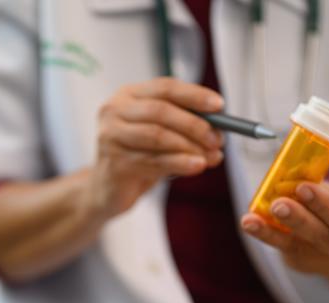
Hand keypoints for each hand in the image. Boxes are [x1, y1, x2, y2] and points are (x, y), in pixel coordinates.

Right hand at [84, 77, 225, 219]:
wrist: (108, 189)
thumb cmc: (137, 157)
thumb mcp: (163, 137)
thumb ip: (185, 130)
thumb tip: (219, 134)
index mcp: (129, 95)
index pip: (165, 87)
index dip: (194, 95)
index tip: (219, 105)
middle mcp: (115, 110)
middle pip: (161, 111)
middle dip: (195, 125)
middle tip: (217, 139)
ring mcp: (110, 136)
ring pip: (158, 136)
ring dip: (190, 146)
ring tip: (210, 157)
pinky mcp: (114, 162)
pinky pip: (154, 161)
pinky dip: (180, 163)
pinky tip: (196, 166)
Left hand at [240, 182, 328, 279]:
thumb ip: (320, 187)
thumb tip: (292, 168)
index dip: (323, 203)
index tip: (303, 187)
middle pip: (318, 233)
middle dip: (295, 218)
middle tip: (277, 204)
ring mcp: (320, 259)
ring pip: (293, 245)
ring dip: (269, 232)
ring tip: (250, 221)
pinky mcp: (300, 263)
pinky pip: (282, 247)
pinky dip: (265, 234)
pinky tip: (251, 224)